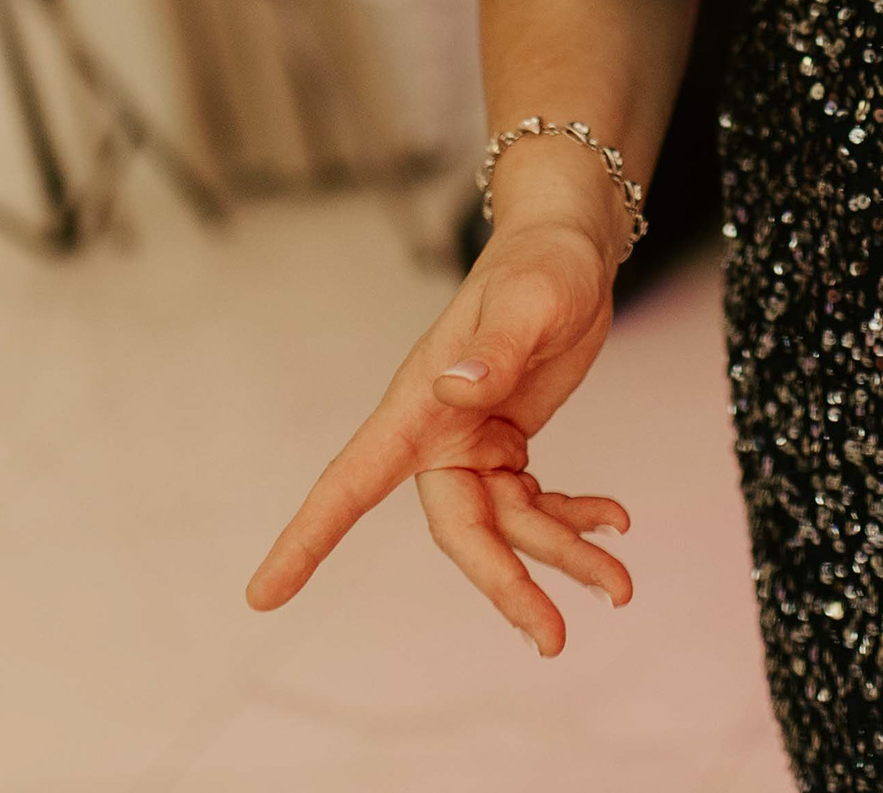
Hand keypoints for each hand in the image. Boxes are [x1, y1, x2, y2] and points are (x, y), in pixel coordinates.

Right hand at [243, 216, 635, 657]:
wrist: (571, 243)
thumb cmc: (542, 262)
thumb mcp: (530, 300)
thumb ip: (495, 348)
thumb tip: (456, 389)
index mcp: (419, 404)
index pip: (351, 479)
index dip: (306, 539)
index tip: (261, 596)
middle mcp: (437, 433)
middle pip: (460, 532)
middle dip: (506, 584)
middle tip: (554, 640)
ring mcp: (472, 443)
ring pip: (507, 527)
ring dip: (561, 556)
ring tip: (620, 584)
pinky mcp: (507, 444)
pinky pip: (533, 504)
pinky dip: (573, 522)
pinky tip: (615, 521)